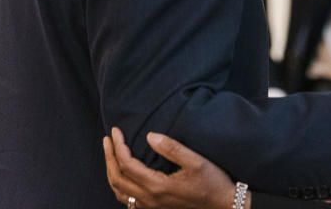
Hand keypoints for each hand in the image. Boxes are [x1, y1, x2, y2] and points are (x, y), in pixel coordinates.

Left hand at [103, 127, 244, 208]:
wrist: (223, 205)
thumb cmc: (212, 182)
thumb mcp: (195, 161)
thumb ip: (171, 148)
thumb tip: (149, 136)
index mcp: (156, 186)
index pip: (126, 164)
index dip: (118, 146)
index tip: (115, 130)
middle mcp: (149, 199)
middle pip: (117, 178)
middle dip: (109, 157)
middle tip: (107, 139)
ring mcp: (150, 207)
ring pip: (119, 192)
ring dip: (111, 172)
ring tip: (110, 155)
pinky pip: (127, 201)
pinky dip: (119, 186)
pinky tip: (123, 176)